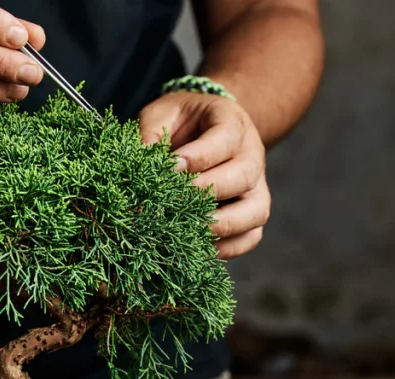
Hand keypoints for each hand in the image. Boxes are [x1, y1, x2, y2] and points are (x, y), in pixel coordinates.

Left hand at [139, 92, 269, 258]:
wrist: (202, 132)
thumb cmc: (180, 123)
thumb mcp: (162, 114)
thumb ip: (150, 131)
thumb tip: (139, 163)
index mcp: (232, 122)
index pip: (225, 139)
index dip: (199, 156)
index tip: (171, 169)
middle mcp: (252, 155)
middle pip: (244, 176)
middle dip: (207, 192)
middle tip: (173, 202)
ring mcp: (256, 187)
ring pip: (255, 211)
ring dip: (221, 225)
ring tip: (185, 230)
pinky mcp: (251, 214)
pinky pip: (250, 237)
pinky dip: (227, 248)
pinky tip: (194, 247)